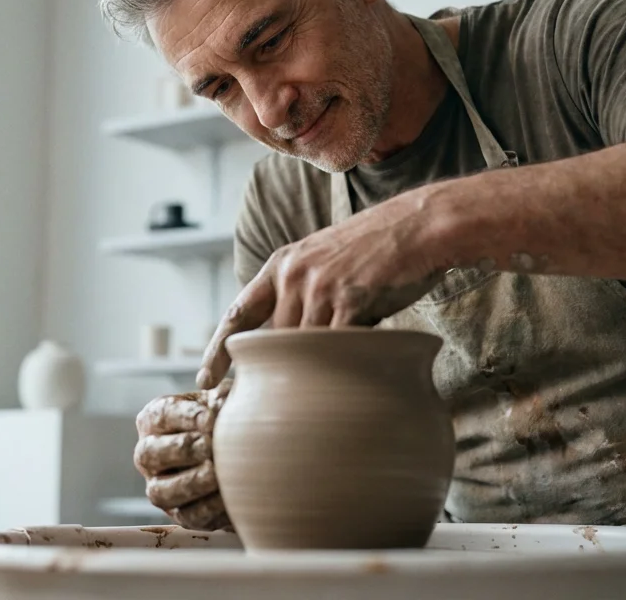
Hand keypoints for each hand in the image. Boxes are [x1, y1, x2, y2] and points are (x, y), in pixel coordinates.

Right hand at [133, 380, 231, 529]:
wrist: (247, 454)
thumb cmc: (229, 416)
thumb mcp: (226, 399)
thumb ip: (223, 395)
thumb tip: (220, 400)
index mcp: (154, 419)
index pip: (160, 415)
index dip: (185, 417)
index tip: (211, 419)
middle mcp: (148, 454)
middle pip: (149, 454)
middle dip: (183, 449)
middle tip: (212, 446)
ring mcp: (160, 487)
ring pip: (160, 492)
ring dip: (191, 482)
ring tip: (218, 472)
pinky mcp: (181, 515)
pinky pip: (188, 516)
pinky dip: (208, 507)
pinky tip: (228, 495)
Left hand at [197, 192, 446, 388]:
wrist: (420, 226)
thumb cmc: (379, 250)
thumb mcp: (326, 260)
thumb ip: (305, 295)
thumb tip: (293, 343)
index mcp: (282, 264)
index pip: (238, 313)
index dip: (218, 350)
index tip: (205, 380)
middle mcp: (292, 274)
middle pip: (275, 343)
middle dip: (282, 372)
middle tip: (285, 399)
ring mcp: (319, 286)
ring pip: (304, 349)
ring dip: (318, 370)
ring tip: (334, 381)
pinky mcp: (348, 298)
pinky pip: (336, 347)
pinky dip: (343, 365)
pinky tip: (356, 373)